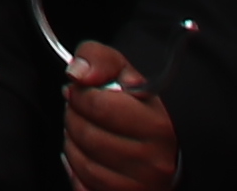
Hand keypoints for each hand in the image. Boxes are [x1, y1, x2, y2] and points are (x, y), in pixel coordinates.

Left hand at [61, 39, 180, 190]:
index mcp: (158, 126)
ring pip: (82, 164)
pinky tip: (87, 156)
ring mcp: (141, 186)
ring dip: (73, 143)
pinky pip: (83, 187)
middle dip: (73, 117)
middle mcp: (154, 162)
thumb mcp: (124, 72)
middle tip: (79, 112)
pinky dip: (77, 171)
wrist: (164, 148)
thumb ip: (98, 59)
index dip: (80, 94)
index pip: (98, 106)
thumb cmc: (140, 109)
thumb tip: (77, 73)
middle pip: (86, 135)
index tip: (80, 91)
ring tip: (84, 132)